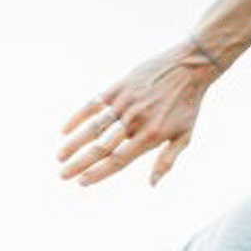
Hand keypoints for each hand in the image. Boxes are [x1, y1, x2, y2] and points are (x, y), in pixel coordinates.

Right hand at [59, 45, 217, 186]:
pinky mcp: (119, 87)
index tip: (82, 183)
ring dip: (74, 143)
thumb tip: (152, 184)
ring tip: (59, 157)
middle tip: (63, 175)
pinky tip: (65, 130)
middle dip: (80, 163)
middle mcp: (134, 121)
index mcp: (150, 136)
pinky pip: (94, 104)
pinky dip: (78, 117)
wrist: (190, 66)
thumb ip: (167, 160)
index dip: (99, 173)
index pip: (118, 160)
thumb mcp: (185, 135)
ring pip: (93, 127)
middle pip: (101, 147)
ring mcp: (124, 103)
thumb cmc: (188, 104)